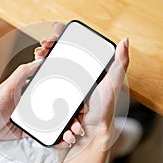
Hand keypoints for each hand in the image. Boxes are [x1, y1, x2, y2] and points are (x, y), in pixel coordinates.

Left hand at [0, 39, 83, 147]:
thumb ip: (23, 72)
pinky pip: (50, 135)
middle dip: (75, 117)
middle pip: (63, 109)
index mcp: (37, 90)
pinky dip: (59, 139)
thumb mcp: (9, 85)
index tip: (82, 103)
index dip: (73, 97)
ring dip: (69, 129)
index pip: (60, 91)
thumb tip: (41, 60)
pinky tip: (64, 141)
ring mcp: (38, 118)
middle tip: (78, 124)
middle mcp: (40, 103)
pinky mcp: (34, 130)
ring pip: (59, 123)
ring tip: (71, 135)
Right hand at [35, 22, 128, 149]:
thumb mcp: (113, 85)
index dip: (67, 35)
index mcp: (93, 69)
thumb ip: (120, 64)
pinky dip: (41, 73)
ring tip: (38, 55)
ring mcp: (70, 85)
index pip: (78, 45)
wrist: (89, 133)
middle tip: (42, 47)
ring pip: (54, 65)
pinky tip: (38, 68)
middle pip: (63, 53)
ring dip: (43, 57)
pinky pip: (49, 81)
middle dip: (51, 46)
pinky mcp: (61, 95)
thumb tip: (124, 41)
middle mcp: (81, 75)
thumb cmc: (103, 110)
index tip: (56, 29)